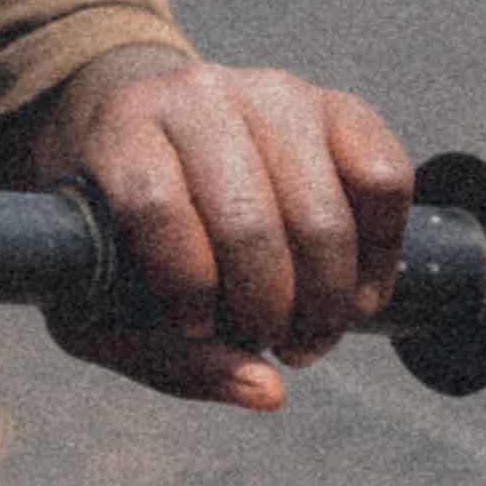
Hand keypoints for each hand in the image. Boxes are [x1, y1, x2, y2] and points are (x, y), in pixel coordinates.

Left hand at [40, 50, 408, 405]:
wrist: (150, 138)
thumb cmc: (121, 234)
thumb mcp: (101, 298)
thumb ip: (166, 357)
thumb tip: (270, 393)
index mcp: (120, 128)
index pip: (155, 206)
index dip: (185, 284)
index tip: (197, 326)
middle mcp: (197, 95)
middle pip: (249, 222)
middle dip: (268, 311)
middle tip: (270, 343)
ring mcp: (274, 93)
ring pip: (325, 213)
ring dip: (329, 300)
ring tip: (310, 335)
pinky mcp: (337, 106)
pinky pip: (385, 180)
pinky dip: (382, 255)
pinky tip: (356, 291)